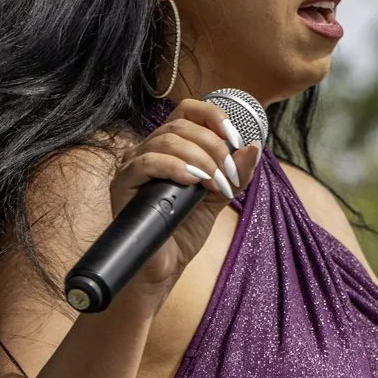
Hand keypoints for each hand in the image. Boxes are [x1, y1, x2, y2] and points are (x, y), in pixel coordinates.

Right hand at [107, 98, 261, 300]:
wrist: (164, 267)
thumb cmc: (184, 231)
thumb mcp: (218, 196)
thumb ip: (236, 173)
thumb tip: (254, 146)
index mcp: (171, 146)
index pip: (188, 110)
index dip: (214, 117)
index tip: (236, 139)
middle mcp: (149, 149)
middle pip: (181, 125)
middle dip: (213, 147)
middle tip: (228, 175)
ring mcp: (133, 165)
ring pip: (166, 140)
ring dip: (199, 159)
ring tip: (214, 184)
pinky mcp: (123, 184)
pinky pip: (146, 162)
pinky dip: (174, 167)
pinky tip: (191, 182)